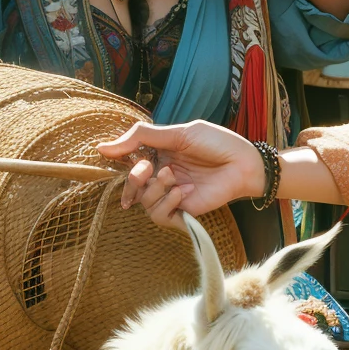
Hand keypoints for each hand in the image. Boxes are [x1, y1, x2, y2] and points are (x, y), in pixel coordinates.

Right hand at [97, 120, 262, 226]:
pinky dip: (166, 204)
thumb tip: (103, 147)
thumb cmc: (217, 144)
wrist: (245, 163)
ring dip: (154, 189)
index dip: (119, 161)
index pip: (127, 163)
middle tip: (147, 169)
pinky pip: (159, 216)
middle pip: (131, 186)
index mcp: (159, 155)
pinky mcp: (183, 212)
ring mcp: (172, 195)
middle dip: (134, 178)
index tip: (109, 156)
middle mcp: (162, 176)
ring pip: (144, 202)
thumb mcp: (178, 133)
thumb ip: (143, 137)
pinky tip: (182, 193)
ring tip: (174, 178)